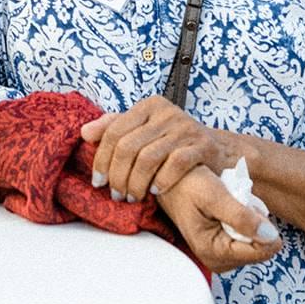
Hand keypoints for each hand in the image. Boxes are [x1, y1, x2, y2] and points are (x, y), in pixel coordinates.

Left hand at [81, 96, 230, 203]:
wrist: (220, 150)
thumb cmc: (174, 143)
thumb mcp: (145, 130)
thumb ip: (116, 128)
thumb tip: (85, 132)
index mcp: (148, 106)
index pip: (114, 130)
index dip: (102, 158)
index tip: (98, 180)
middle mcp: (166, 112)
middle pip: (128, 146)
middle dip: (117, 174)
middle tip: (115, 194)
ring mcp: (185, 127)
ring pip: (149, 157)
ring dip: (136, 182)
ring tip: (131, 197)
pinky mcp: (202, 145)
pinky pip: (176, 163)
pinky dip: (162, 179)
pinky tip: (155, 191)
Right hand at [158, 166, 281, 273]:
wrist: (170, 179)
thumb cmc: (186, 184)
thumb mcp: (215, 195)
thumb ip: (241, 217)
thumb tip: (270, 236)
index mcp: (212, 251)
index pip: (260, 251)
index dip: (262, 225)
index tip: (245, 204)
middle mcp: (216, 259)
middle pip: (259, 248)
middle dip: (255, 223)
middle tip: (234, 202)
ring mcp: (220, 255)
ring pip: (256, 242)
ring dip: (250, 220)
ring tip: (231, 203)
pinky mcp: (223, 247)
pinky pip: (248, 237)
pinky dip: (245, 220)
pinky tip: (231, 208)